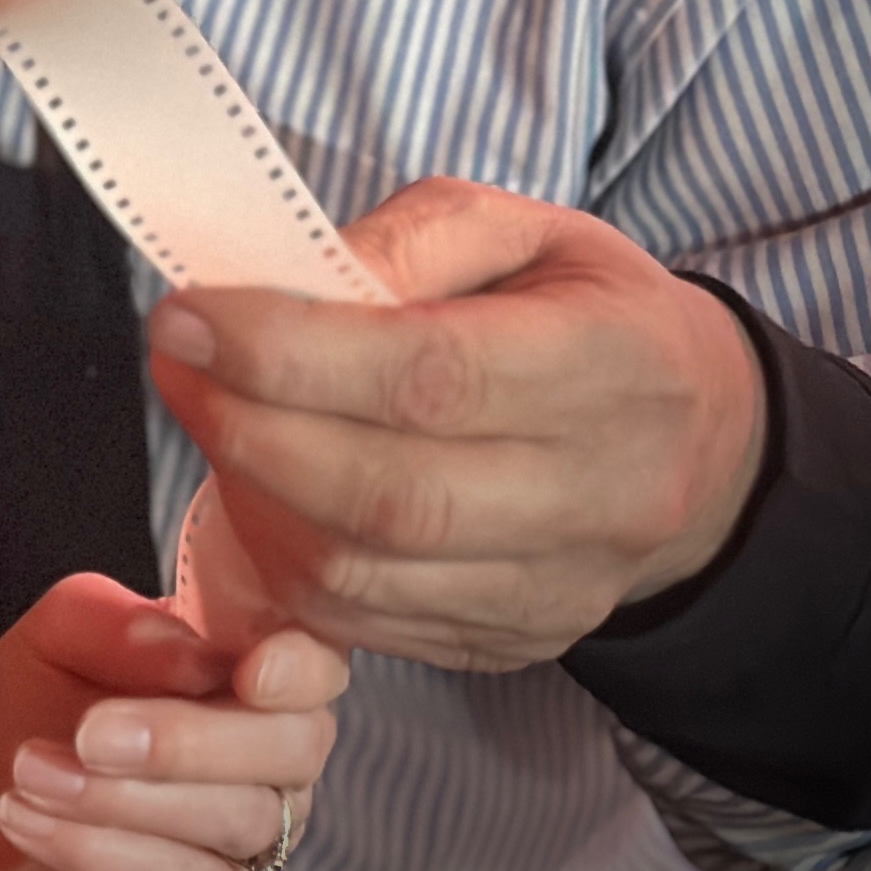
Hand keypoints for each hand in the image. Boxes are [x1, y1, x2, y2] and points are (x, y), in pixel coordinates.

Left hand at [0, 573, 344, 870]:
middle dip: (187, 742)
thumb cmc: (38, 703)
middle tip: (89, 737)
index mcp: (246, 665)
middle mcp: (272, 747)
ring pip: (239, 818)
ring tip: (33, 774)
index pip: (315, 662)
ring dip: (121, 799)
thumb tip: (191, 652)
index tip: (249, 672)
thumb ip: (116, 624)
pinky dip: (104, 853)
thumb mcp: (56, 637)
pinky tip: (37, 823)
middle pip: (292, 746)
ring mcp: (257, 828)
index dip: (300, 669)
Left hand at [147, 176, 767, 671]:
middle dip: (247, 429)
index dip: (287, 351)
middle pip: (389, 495)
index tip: (187, 314)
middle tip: (174, 363)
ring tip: (208, 413)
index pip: (430, 375)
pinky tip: (258, 488)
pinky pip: (368, 626)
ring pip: (365, 576)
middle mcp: (602, 495)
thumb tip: (289, 279)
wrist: (696, 435)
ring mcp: (561, 589)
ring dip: (251, 496)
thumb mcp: (517, 228)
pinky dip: (286, 563)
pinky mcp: (514, 642)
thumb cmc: (581, 309)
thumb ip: (407, 240)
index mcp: (611, 365)